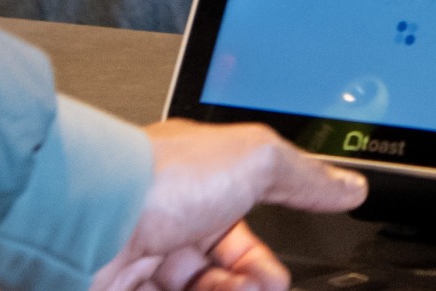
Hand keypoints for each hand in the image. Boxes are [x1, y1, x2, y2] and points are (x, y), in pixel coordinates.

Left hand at [88, 121, 368, 290]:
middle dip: (247, 284)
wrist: (88, 216)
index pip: (239, 231)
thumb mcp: (258, 159)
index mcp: (199, 182)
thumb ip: (305, 177)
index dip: (262, 259)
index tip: (276, 279)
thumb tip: (347, 186)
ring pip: (193, 290)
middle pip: (217, 271)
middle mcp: (165, 222)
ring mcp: (137, 263)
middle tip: (259, 289)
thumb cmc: (159, 177)